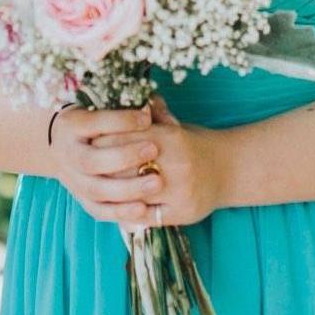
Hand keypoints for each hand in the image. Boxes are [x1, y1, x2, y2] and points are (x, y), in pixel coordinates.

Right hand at [49, 102, 163, 225]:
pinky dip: (121, 212)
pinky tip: (144, 210)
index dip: (121, 121)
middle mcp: (67, 153)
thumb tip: (152, 111)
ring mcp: (72, 179)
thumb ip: (131, 103)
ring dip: (127, 189)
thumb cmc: (97, 117)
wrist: (66, 142)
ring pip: (96, 190)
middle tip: (153, 150)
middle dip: (124, 156)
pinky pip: (99, 210)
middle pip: (91, 160)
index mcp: (72, 124)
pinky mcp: (81, 199)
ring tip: (156, 182)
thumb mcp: (106, 103)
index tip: (147, 119)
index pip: (94, 123)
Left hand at [91, 93, 223, 229]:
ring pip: (135, 195)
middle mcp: (176, 164)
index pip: (127, 139)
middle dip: (105, 168)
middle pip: (127, 169)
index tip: (90, 141)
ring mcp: (179, 191)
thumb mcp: (174, 125)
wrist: (227, 169)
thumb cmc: (192, 143)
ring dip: (114, 194)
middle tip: (87, 167)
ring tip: (97, 188)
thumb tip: (131, 97)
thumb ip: (152, 113)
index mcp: (172, 138)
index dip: (105, 141)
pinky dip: (130, 214)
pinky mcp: (182, 213)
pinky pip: (147, 217)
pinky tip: (117, 208)